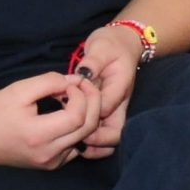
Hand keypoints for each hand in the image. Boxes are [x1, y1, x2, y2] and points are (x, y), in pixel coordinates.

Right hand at [0, 72, 102, 168]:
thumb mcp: (18, 90)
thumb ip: (48, 82)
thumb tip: (74, 81)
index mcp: (38, 135)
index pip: (78, 116)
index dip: (81, 96)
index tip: (70, 84)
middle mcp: (49, 154)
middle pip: (88, 128)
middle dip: (92, 103)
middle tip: (82, 87)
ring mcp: (51, 162)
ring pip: (85, 137)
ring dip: (87, 115)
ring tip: (73, 99)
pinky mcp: (51, 165)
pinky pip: (76, 146)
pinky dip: (79, 129)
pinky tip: (68, 115)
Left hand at [73, 23, 143, 142]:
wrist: (122, 44)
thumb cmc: (111, 44)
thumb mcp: (102, 47)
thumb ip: (93, 61)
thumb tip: (82, 76)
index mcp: (119, 88)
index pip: (105, 109)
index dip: (87, 113)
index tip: (67, 109)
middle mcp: (119, 103)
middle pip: (114, 134)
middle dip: (95, 140)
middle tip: (72, 135)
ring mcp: (113, 110)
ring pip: (109, 139)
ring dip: (94, 145)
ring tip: (74, 142)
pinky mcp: (105, 113)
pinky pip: (102, 135)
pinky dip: (92, 142)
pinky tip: (74, 139)